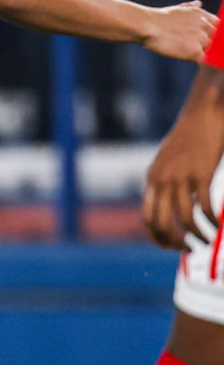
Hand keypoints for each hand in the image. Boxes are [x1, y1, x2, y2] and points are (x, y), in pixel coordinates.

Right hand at [143, 1, 216, 63]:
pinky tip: (187, 57)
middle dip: (208, 43)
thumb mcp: (178, 9)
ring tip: (184, 50)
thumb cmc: (158, 18)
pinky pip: (205, 60)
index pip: (219, 26)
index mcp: (202, 15)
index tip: (202, 36)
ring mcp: (201, 39)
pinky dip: (200, 60)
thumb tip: (199, 3)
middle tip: (189, 44)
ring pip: (211, 50)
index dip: (212, 32)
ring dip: (201, 51)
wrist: (146, 25)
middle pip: (217, 39)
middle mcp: (205, 26)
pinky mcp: (195, 52)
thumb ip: (191, 8)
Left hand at [143, 76, 223, 250]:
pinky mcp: (200, 173)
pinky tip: (216, 226)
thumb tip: (170, 206)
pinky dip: (210, 221)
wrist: (202, 114)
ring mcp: (180, 176)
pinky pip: (203, 206)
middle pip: (161, 221)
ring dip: (195, 235)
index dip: (156, 235)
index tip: (168, 247)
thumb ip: (167, 182)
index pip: (146, 215)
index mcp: (152, 178)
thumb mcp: (170, 162)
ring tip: (205, 241)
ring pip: (183, 218)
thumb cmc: (189, 141)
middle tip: (188, 250)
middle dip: (173, 241)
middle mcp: (162, 179)